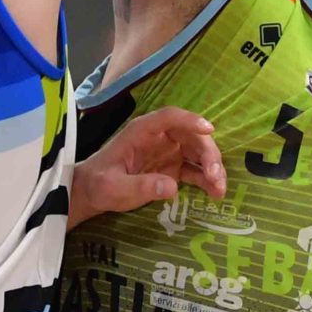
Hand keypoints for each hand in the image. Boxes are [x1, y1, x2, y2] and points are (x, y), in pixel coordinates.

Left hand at [69, 106, 226, 226]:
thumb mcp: (113, 187)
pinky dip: (206, 179)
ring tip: (220, 190)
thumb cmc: (99, 184)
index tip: (209, 130)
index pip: (170, 117)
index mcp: (142, 131)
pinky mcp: (172, 167)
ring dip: (212, 168)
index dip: (190, 120)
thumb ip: (140, 186)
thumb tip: (173, 187)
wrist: (91, 193)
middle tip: (215, 176)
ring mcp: (168, 152)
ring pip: (198, 153)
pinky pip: (194, 169)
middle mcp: (159, 137)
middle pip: (191, 136)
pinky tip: (216, 193)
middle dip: (208, 154)